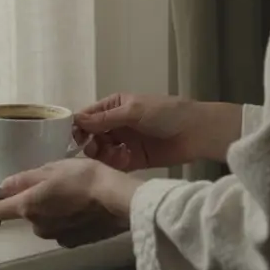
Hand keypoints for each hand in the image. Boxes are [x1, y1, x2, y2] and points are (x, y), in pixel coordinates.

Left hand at [0, 157, 143, 247]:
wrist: (118, 201)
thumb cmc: (84, 178)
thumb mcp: (52, 169)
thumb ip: (25, 179)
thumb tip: (4, 186)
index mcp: (28, 206)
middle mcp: (37, 226)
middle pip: (25, 213)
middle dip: (29, 201)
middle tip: (45, 184)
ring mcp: (56, 236)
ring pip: (44, 221)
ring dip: (49, 210)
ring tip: (67, 195)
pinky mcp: (74, 242)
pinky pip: (61, 229)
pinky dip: (64, 219)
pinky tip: (79, 208)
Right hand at [73, 94, 241, 170]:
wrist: (196, 132)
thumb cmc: (166, 113)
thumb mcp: (133, 111)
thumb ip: (105, 119)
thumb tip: (76, 121)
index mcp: (115, 106)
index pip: (89, 116)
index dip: (79, 126)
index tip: (73, 137)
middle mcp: (117, 124)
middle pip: (92, 135)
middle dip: (90, 143)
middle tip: (93, 149)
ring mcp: (126, 142)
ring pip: (102, 151)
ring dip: (102, 154)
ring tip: (109, 156)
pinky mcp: (134, 160)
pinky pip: (116, 164)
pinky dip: (114, 164)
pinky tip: (120, 162)